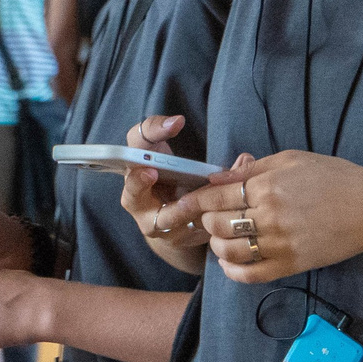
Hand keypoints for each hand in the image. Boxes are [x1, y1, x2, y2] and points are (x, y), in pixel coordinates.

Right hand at [117, 114, 207, 245]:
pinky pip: (203, 233)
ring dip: (202, 213)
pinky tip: (231, 204)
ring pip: (186, 229)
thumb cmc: (158, 168)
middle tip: (189, 199)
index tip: (150, 170)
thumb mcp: (151, 145)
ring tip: (216, 196)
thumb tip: (175, 121)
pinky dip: (217, 217)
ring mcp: (169, 233)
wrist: (170, 202)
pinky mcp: (189, 240)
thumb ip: (155, 128)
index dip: (138, 182)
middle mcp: (148, 218)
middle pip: (156, 222)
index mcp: (134, 194)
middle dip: (173, 210)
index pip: (131, 191)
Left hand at [148, 151, 362, 285]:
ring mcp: (280, 245)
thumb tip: (216, 177)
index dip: (191, 202)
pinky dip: (232, 270)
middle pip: (217, 225)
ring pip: (229, 251)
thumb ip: (251, 170)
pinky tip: (229, 261)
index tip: (176, 205)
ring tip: (219, 236)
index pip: (215, 197)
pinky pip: (250, 275)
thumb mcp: (290, 160)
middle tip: (207, 216)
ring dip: (216, 245)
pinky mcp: (290, 265)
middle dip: (205, 221)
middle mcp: (269, 217)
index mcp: (268, 187)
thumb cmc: (333, 177)